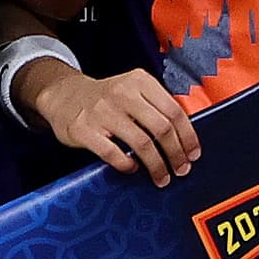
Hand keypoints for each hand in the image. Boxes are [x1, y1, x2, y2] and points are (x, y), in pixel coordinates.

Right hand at [31, 65, 201, 186]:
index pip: (174, 110)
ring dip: (156, 165)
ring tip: (162, 177)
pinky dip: (126, 165)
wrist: (64, 95)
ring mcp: (102, 111)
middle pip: (161, 128)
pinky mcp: (83, 129)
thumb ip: (156, 105)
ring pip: (141, 143)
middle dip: (175, 153)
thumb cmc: (107, 98)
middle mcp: (123, 93)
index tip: (194, 153)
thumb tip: (185, 135)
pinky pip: (111, 152)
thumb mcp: (133, 89)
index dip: (188, 135)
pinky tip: (133, 170)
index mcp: (140, 81)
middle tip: (181, 170)